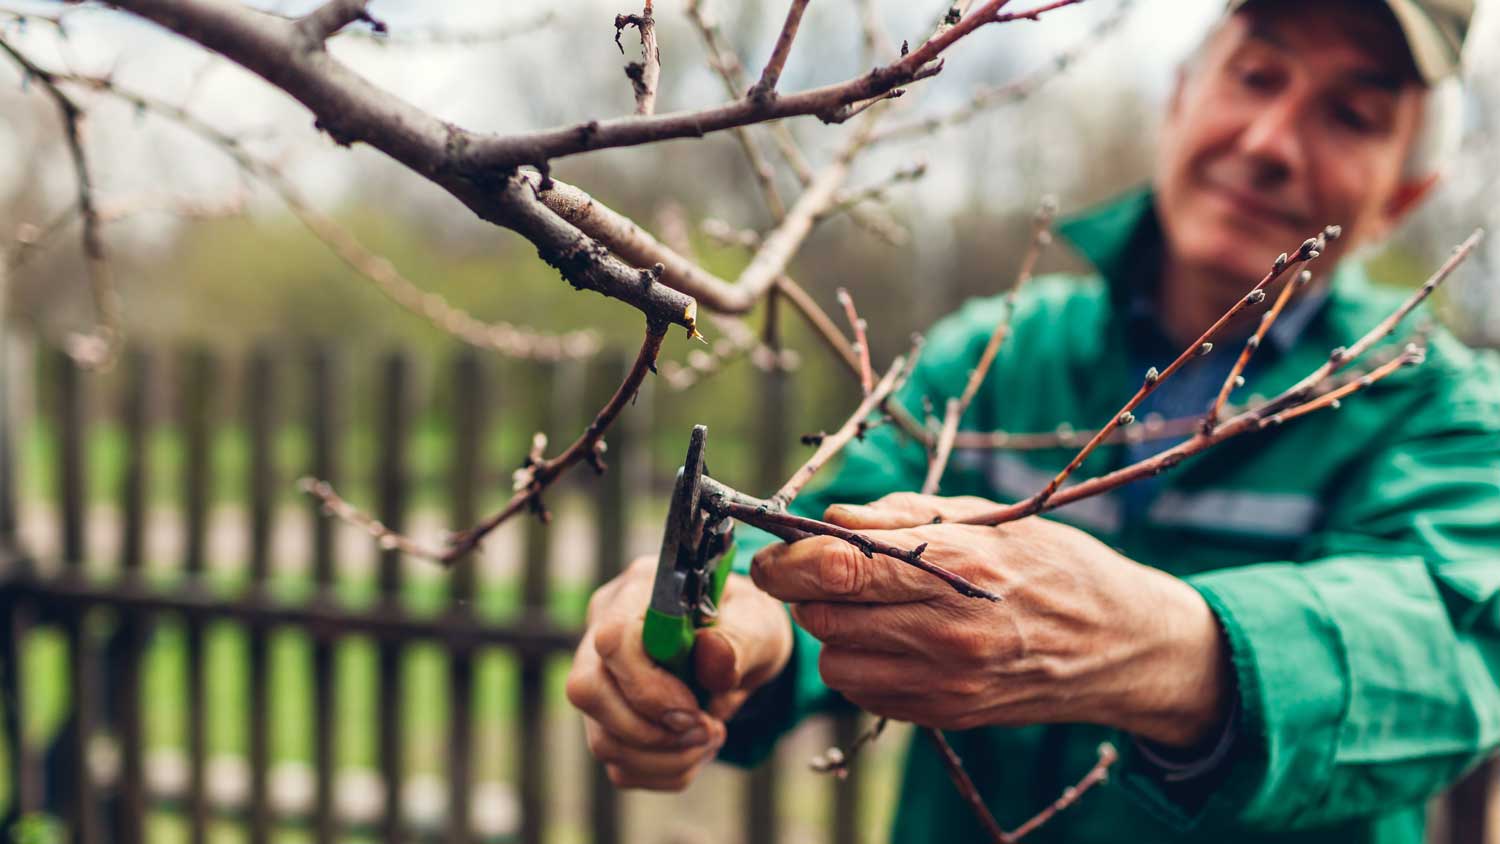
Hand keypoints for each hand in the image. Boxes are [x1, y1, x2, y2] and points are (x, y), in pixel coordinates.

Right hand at [565, 556, 792, 789]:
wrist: (742, 650)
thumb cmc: (745, 627)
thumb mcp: (760, 624)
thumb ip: (740, 639)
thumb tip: (711, 654)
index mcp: (639, 592)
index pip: (613, 639)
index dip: (648, 687)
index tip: (695, 709)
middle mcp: (604, 629)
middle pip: (587, 691)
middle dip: (651, 730)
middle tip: (707, 729)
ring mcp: (599, 677)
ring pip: (602, 739)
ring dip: (666, 756)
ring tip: (710, 736)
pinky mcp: (606, 718)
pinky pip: (620, 765)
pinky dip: (666, 770)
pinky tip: (694, 748)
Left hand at [751, 492, 1228, 746]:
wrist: (1124, 644)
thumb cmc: (1056, 565)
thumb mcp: (988, 517)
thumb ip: (903, 515)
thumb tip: (832, 516)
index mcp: (959, 565)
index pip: (839, 566)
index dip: (787, 559)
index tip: (770, 553)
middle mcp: (950, 629)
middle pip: (825, 615)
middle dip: (808, 591)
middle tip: (824, 573)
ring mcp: (949, 681)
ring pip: (835, 660)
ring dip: (833, 632)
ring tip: (870, 608)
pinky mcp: (948, 716)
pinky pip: (865, 692)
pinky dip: (861, 665)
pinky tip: (893, 641)